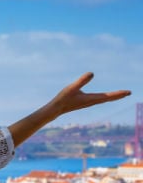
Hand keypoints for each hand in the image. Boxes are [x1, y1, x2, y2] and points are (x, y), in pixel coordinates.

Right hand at [9, 73, 131, 147]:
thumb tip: (92, 73)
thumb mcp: (71, 87)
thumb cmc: (62, 99)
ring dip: (112, 97)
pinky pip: (97, 99)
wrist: (54, 110)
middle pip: (108, 98)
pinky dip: (104, 97)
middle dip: (118, 95)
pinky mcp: (83, 102)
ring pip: (103, 99)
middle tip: (128, 93)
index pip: (108, 96)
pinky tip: (102, 97)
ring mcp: (87, 102)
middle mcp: (91, 101)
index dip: (119, 94)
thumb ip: (82, 80)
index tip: (129, 92)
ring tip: (119, 95)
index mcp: (91, 99)